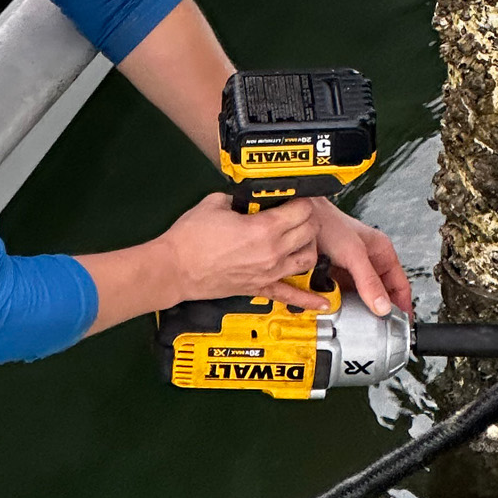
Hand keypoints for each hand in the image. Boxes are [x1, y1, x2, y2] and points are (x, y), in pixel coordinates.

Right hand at [151, 192, 323, 308]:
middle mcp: (272, 252)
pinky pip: (290, 295)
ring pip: (308, 259)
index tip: (298, 196)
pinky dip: (308, 299)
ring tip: (302, 239)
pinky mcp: (259, 287)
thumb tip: (249, 198)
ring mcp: (268, 272)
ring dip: (309, 246)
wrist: (174, 269)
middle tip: (299, 213)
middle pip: (310, 232)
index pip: (302, 210)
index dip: (303, 199)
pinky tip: (322, 301)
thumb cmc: (189, 239)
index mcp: (264, 228)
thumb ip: (239, 199)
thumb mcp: (215, 203)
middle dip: (308, 219)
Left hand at [285, 195, 409, 318]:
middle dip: (378, 311)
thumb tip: (382, 306)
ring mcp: (352, 270)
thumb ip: (368, 281)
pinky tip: (340, 309)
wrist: (301, 220)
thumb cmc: (329, 224)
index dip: (402, 306)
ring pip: (361, 297)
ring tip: (356, 321)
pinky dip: (343, 304)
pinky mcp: (335, 275)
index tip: (400, 325)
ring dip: (359, 308)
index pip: (400, 285)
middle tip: (376, 328)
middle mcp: (369, 261)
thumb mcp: (354, 254)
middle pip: (381, 294)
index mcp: (382, 252)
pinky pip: (344, 295)